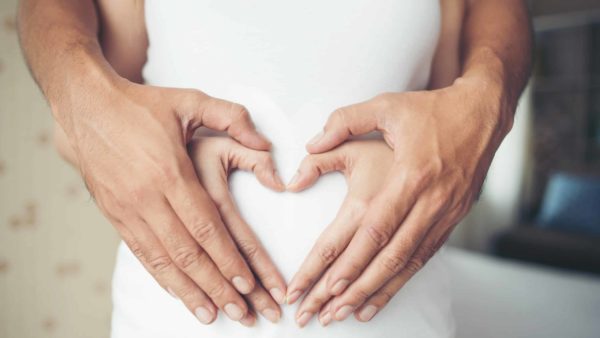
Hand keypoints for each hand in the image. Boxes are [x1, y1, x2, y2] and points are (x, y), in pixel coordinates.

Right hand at [61, 77, 277, 324]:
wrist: (85, 108)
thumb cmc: (143, 106)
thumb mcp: (191, 100)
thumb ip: (233, 118)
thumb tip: (267, 144)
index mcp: (171, 172)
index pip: (206, 227)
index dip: (228, 260)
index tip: (248, 285)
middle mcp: (148, 197)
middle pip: (188, 253)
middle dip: (217, 287)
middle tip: (242, 314)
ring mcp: (127, 210)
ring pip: (164, 261)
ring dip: (191, 292)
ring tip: (214, 317)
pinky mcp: (114, 215)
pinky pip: (142, 255)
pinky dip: (162, 278)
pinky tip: (179, 295)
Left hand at [287, 78, 513, 323]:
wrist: (482, 114)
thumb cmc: (431, 110)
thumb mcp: (385, 106)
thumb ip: (344, 122)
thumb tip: (310, 145)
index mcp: (410, 175)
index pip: (375, 228)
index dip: (351, 260)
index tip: (326, 285)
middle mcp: (430, 201)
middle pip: (388, 256)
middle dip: (355, 289)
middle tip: (326, 314)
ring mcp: (444, 214)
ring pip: (407, 264)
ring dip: (377, 292)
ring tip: (348, 315)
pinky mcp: (452, 219)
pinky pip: (423, 257)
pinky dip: (401, 280)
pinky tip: (381, 297)